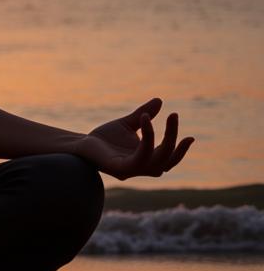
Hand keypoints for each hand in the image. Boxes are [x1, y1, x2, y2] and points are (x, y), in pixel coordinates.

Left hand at [77, 97, 193, 180]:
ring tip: (161, 116)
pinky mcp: (120, 169)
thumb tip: (160, 100)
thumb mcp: (128, 123)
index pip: (168, 159)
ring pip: (157, 162)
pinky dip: (147, 140)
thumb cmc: (104, 137)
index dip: (180, 151)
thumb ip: (144, 114)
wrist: (80, 143)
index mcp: (145, 159)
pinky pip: (140, 157)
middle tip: (175, 116)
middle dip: (173, 138)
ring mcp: (132, 170)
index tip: (191, 137)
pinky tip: (144, 120)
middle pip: (166, 160)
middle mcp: (141, 168)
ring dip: (164, 139)